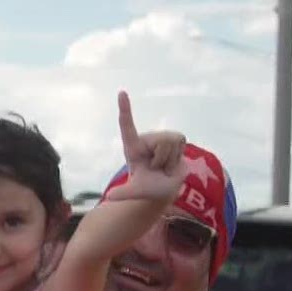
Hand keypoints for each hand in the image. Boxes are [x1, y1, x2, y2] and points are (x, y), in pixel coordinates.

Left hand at [102, 91, 185, 205]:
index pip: (127, 126)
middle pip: (160, 143)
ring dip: (169, 161)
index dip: (125, 109)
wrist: (164, 188)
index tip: (121, 93)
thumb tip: (110, 197)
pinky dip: (178, 158)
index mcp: (132, 147)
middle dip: (161, 161)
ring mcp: (162, 137)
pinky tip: (173, 162)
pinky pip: (181, 142)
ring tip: (164, 166)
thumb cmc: (147, 187)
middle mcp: (147, 139)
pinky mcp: (176, 138)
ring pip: (171, 143)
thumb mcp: (135, 192)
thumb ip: (124, 193)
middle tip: (157, 169)